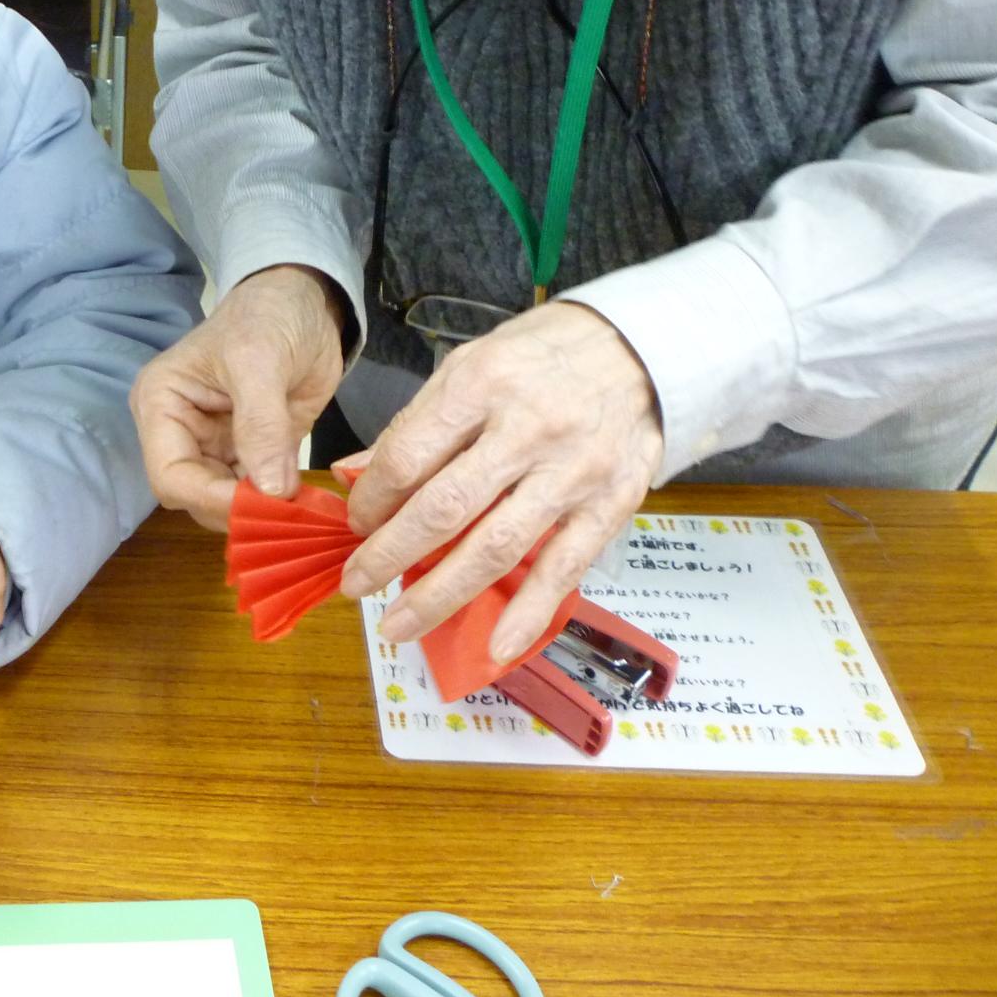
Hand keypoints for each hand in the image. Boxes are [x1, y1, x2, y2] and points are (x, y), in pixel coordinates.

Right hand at [129, 264, 346, 529]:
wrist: (307, 301)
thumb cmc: (269, 315)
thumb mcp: (260, 359)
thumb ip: (261, 424)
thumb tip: (268, 491)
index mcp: (161, 405)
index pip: (170, 475)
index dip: (210, 499)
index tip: (261, 506)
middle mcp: (181, 432)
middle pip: (196, 496)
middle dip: (239, 509)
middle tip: (288, 515)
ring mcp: (215, 446)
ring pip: (226, 503)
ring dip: (261, 512)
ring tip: (300, 513)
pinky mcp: (250, 453)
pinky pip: (257, 492)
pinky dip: (279, 503)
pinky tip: (306, 506)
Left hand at [338, 303, 661, 661]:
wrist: (641, 349)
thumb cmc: (543, 357)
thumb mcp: (471, 366)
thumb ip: (417, 423)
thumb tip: (354, 472)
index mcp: (481, 386)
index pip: (409, 456)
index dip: (372, 499)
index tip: (356, 523)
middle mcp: (526, 430)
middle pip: (444, 508)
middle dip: (390, 554)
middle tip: (356, 584)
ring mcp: (572, 473)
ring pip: (496, 548)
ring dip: (440, 595)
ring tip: (398, 624)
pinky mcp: (609, 505)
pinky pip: (563, 568)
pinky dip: (528, 613)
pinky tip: (495, 647)